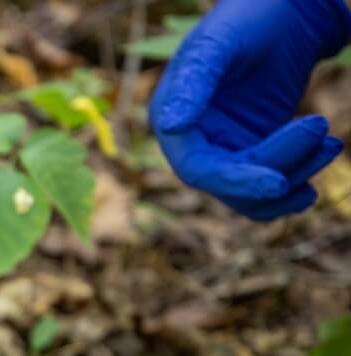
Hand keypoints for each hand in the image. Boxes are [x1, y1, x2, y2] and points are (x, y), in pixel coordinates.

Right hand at [149, 0, 350, 220]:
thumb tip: (170, 126)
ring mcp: (225, 149)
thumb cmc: (247, 16)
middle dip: (278, 170)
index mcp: (174, 121)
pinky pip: (271, 181)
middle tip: (326, 137)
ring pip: (254, 191)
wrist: (283, 7)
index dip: (235, 181)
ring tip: (331, 140)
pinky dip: (298, 179)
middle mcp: (195, 143)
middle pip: (231, 184)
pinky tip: (322, 155)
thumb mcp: (219, 44)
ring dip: (296, 175)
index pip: (198, 170)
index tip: (277, 182)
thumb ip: (193, 82)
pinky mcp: (255, 149)